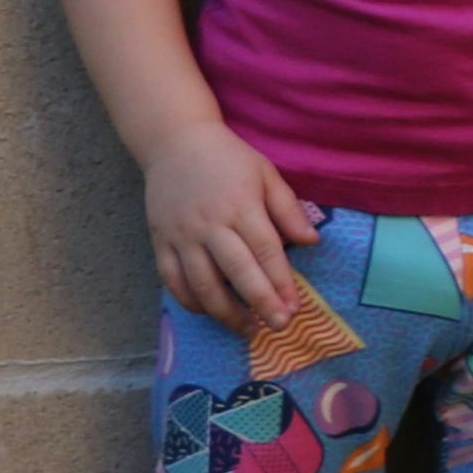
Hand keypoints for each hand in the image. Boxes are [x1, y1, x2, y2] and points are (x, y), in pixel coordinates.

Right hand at [142, 122, 324, 331]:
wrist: (175, 143)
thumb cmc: (228, 159)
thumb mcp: (265, 174)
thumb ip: (288, 209)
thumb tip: (312, 241)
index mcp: (241, 205)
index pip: (265, 250)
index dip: (281, 282)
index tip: (295, 307)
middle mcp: (210, 224)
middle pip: (237, 271)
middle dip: (260, 303)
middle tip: (278, 326)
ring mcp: (182, 235)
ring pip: (202, 283)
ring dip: (225, 312)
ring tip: (248, 329)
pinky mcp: (160, 242)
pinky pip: (173, 280)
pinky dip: (190, 302)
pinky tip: (210, 313)